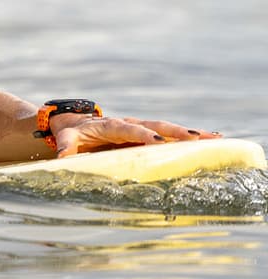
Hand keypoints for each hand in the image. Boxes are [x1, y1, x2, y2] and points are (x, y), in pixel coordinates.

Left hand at [51, 114, 220, 157]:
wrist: (75, 121)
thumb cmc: (71, 131)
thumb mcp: (66, 138)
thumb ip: (65, 146)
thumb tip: (63, 157)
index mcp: (111, 125)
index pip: (129, 129)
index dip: (142, 134)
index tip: (157, 140)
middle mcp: (129, 123)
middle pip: (156, 125)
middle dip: (177, 132)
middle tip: (199, 138)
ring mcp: (140, 126)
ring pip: (168, 128)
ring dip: (190, 133)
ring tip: (215, 137)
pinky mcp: (146, 132)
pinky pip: (168, 134)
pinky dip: (187, 136)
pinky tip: (209, 139)